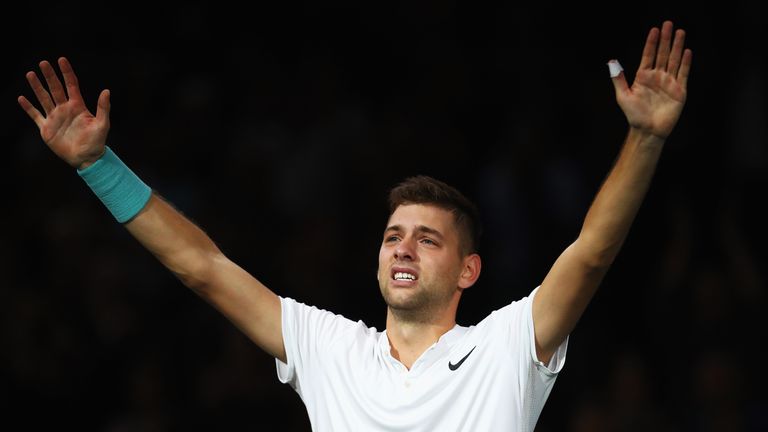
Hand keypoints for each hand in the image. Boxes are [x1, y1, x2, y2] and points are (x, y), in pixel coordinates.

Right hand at [18, 57, 110, 168]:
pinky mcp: (46, 128)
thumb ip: (103, 108)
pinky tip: (22, 98)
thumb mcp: (102, 124)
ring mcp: (55, 118)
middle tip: (43, 63)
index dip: (66, 72)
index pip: (71, 85)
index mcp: (78, 106)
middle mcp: (65, 109)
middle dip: (49, 76)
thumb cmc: (97, 142)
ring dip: (37, 87)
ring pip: (43, 98)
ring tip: (30, 74)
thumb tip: (106, 90)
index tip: (61, 59)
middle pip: (55, 88)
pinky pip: (35, 115)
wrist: (86, 158)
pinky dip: (28, 107)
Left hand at [610, 21, 692, 139]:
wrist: (648, 131)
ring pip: (674, 61)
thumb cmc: (634, 115)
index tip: (654, 29)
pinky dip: (685, 63)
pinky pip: (683, 74)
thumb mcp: (623, 96)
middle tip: (668, 24)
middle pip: (663, 54)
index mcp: (643, 77)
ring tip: (680, 32)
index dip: (651, 43)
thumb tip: (611, 63)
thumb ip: (618, 79)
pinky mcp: (679, 91)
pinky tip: (687, 52)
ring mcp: (669, 83)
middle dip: (666, 39)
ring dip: (677, 47)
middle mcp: (657, 77)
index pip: (648, 55)